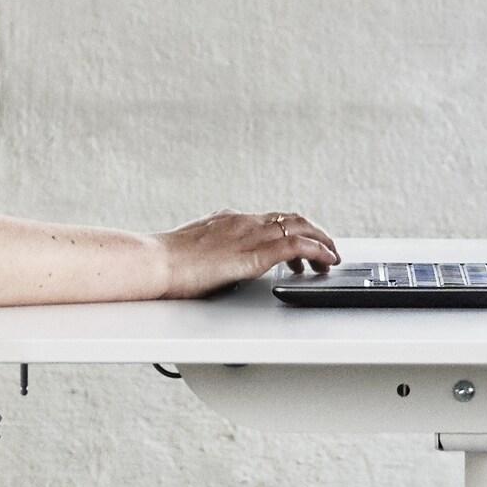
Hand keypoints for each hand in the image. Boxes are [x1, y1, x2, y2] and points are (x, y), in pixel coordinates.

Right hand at [152, 208, 339, 298]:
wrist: (155, 262)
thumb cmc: (165, 262)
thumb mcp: (192, 251)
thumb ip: (211, 255)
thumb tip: (216, 269)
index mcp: (227, 220)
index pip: (269, 219)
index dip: (290, 229)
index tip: (299, 243)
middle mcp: (243, 221)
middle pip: (291, 218)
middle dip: (313, 232)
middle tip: (325, 249)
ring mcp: (249, 235)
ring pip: (301, 227)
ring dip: (322, 241)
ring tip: (331, 257)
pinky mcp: (254, 254)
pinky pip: (298, 245)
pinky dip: (318, 250)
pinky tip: (325, 260)